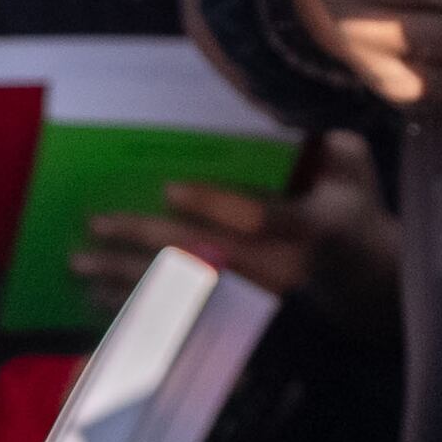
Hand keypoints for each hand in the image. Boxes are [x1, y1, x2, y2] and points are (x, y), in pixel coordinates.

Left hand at [73, 132, 399, 338]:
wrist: (360, 274)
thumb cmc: (350, 208)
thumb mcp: (355, 170)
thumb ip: (333, 148)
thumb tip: (294, 123)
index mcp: (310, 229)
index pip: (258, 219)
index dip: (214, 205)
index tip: (169, 188)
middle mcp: (278, 269)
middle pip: (204, 259)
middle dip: (145, 243)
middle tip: (96, 224)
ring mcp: (255, 301)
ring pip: (183, 294)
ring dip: (128, 281)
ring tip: (81, 265)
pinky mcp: (236, 319)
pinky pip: (178, 318)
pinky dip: (137, 311)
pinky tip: (99, 298)